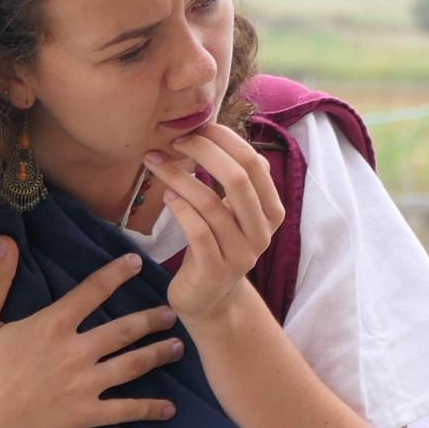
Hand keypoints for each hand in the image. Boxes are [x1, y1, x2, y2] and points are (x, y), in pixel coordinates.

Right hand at [0, 236, 181, 427]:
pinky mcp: (86, 414)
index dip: (117, 274)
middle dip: (152, 319)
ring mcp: (85, 384)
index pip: (93, 290)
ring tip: (179, 347)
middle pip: (125, 330)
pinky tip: (169, 409)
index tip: (137, 262)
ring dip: (159, 354)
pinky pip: (125, 410)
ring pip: (133, 365)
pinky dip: (149, 409)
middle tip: (172, 313)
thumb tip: (5, 239)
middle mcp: (77, 351)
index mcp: (53, 325)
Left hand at [141, 122, 284, 325]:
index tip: (196, 128)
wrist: (211, 299)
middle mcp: (262, 233)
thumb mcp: (234, 212)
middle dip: (203, 152)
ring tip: (157, 163)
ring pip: (212, 205)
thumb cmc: (218, 245)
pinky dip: (180, 209)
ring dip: (180, 177)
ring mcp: (241, 255)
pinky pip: (198, 233)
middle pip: (238, 179)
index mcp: (271, 211)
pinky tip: (166, 197)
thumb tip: (214, 132)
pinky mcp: (215, 271)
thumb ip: (236, 180)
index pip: (254, 164)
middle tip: (175, 141)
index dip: (225, 140)